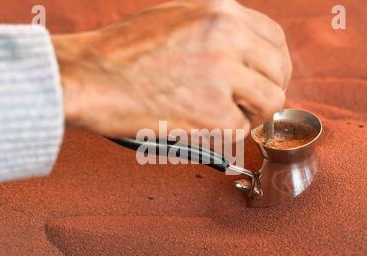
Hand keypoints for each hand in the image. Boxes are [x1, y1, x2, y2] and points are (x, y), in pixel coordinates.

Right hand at [52, 0, 291, 138]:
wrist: (87, 76)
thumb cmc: (121, 52)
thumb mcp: (175, 18)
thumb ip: (216, 31)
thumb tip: (244, 54)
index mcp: (221, 12)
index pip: (275, 40)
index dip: (275, 65)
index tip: (266, 80)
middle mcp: (228, 38)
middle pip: (279, 72)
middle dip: (269, 92)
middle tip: (251, 107)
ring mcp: (222, 75)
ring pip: (270, 103)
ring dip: (252, 115)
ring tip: (223, 116)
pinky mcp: (212, 112)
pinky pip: (240, 129)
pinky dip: (225, 133)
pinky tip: (199, 125)